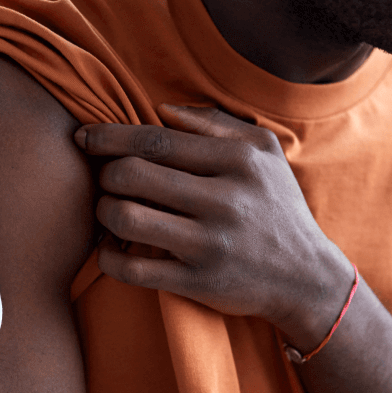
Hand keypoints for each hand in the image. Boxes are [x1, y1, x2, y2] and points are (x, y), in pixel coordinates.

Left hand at [74, 104, 349, 335]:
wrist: (306, 278)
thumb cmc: (276, 208)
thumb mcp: (265, 153)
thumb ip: (216, 123)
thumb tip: (162, 110)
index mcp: (237, 161)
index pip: (154, 140)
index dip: (109, 137)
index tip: (84, 138)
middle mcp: (224, 200)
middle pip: (131, 175)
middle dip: (104, 174)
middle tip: (106, 180)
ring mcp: (209, 244)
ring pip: (125, 219)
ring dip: (102, 213)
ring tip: (109, 212)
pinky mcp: (198, 282)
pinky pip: (132, 269)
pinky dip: (107, 258)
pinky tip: (110, 250)